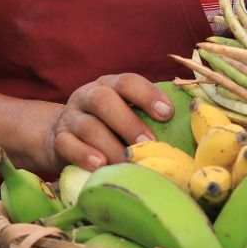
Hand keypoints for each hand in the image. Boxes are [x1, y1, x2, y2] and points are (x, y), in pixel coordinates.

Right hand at [46, 74, 173, 171]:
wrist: (60, 137)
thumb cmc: (107, 126)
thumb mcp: (124, 112)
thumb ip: (147, 115)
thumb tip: (188, 129)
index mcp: (109, 85)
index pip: (127, 82)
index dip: (147, 95)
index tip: (167, 113)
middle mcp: (87, 97)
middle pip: (103, 100)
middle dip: (128, 122)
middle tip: (148, 143)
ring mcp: (70, 118)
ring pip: (87, 126)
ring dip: (110, 145)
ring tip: (128, 162)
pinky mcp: (58, 141)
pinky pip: (67, 145)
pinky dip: (83, 155)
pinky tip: (99, 166)